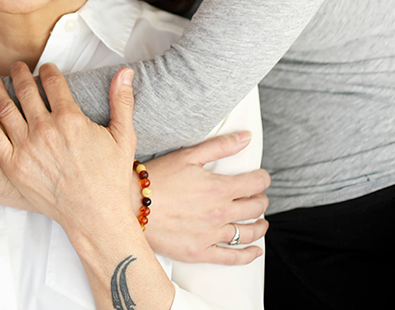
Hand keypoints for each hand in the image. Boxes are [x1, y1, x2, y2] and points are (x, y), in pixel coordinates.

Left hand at [0, 62, 136, 236]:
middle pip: (25, 91)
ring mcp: (26, 148)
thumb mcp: (123, 137)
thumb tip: (126, 71)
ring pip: (4, 108)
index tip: (44, 67)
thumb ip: (122, 101)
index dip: (48, 71)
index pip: (53, 83)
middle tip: (15, 66)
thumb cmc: (110, 178)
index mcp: (71, 119)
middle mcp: (45, 130)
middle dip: (19, 74)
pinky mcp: (13, 166)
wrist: (95, 216)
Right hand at [140, 134, 269, 264]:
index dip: (263, 179)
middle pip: (256, 208)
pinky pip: (231, 257)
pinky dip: (248, 255)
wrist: (131, 204)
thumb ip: (220, 146)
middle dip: (261, 200)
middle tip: (258, 197)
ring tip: (261, 222)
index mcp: (220, 188)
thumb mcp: (188, 155)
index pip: (256, 183)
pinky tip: (255, 251)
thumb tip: (246, 137)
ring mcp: (211, 235)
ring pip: (248, 233)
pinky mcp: (200, 252)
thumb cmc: (157, 177)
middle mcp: (220, 213)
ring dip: (260, 226)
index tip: (261, 178)